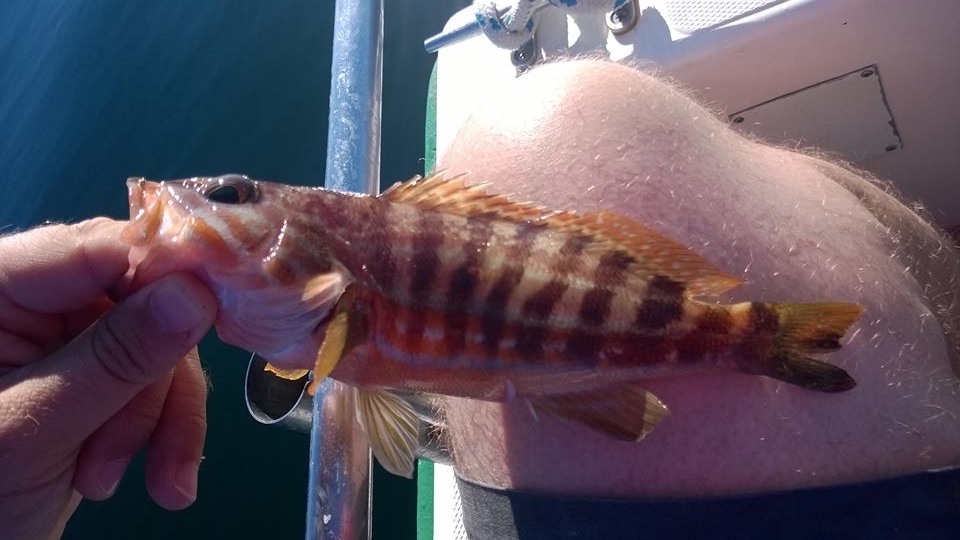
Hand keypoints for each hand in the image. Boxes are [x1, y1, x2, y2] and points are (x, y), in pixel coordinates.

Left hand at [0, 218, 216, 539]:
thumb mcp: (37, 426)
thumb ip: (115, 356)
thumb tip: (195, 292)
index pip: (93, 249)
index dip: (165, 270)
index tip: (220, 302)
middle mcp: (36, 303)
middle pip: (141, 302)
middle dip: (158, 381)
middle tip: (161, 448)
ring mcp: (69, 341)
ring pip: (162, 348)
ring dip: (164, 422)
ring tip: (157, 484)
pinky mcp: (98, 378)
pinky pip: (160, 384)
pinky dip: (167, 433)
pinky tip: (165, 482)